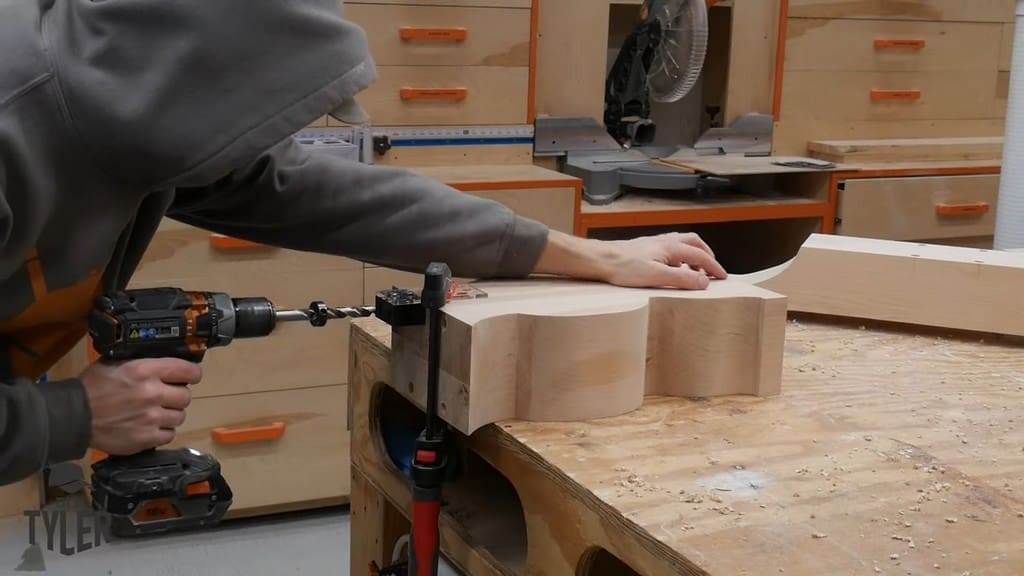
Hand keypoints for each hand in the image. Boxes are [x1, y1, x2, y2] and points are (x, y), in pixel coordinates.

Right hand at [80, 359, 201, 454]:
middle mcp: (151, 393)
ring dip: (170, 414)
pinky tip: (150, 426)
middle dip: (177, 396)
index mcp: (145, 371)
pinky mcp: (146, 438)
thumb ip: (144, 364)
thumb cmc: (92, 387)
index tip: (190, 376)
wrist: (74, 416)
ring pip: (179, 416)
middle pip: (186, 396)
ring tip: (156, 413)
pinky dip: (162, 431)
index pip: (187, 370)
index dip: (191, 374)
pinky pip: (169, 434)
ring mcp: (150, 418)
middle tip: (166, 397)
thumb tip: (166, 365)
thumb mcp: (116, 364)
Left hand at [532, 231, 727, 289]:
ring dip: (693, 255)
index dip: (714, 268)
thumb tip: (704, 283)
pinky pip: (670, 249)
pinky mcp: (645, 248)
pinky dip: (679, 257)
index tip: (723, 278)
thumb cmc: (624, 267)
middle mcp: (665, 242)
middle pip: (694, 242)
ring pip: (682, 244)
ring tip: (694, 271)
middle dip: (707, 255)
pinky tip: (672, 269)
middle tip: (712, 270)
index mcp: (672, 247)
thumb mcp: (657, 276)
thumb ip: (682, 279)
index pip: (701, 256)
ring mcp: (655, 244)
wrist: (601, 260)